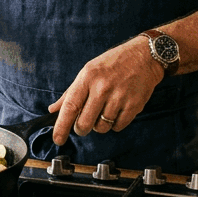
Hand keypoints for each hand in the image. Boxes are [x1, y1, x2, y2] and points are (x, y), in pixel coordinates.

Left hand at [47, 37, 163, 145]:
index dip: (61, 126)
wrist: (144, 57)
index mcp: (88, 77)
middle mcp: (102, 88)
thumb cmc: (113, 63)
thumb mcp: (88, 71)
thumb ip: (70, 93)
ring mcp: (119, 97)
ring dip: (100, 125)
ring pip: (101, 128)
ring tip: (104, 110)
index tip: (57, 139)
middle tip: (83, 124)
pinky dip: (115, 124)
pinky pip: (118, 127)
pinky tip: (117, 110)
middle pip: (85, 123)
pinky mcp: (134, 105)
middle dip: (81, 129)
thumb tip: (53, 110)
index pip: (70, 106)